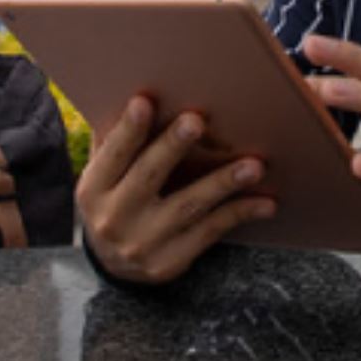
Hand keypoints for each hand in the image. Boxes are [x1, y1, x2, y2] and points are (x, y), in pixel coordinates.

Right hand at [75, 94, 276, 284]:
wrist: (115, 265)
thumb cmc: (117, 199)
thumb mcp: (106, 176)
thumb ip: (118, 142)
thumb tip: (146, 95)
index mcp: (94, 189)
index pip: (112, 154)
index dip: (128, 129)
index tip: (144, 100)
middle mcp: (113, 218)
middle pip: (148, 176)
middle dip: (173, 146)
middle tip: (198, 120)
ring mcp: (143, 243)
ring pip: (188, 206)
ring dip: (223, 183)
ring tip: (254, 165)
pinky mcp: (170, 261)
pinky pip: (211, 231)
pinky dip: (240, 213)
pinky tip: (266, 201)